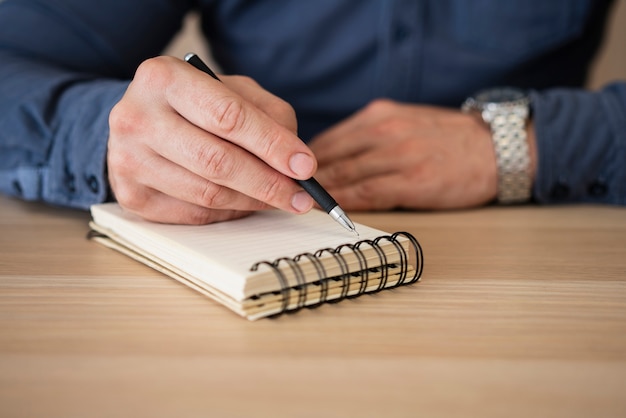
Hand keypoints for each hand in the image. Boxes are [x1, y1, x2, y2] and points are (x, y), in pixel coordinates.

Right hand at [107, 56, 315, 223]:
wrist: (140, 120)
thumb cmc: (195, 104)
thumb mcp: (233, 91)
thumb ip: (270, 117)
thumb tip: (297, 163)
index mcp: (163, 78)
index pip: (228, 117)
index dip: (272, 145)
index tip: (305, 166)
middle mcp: (136, 118)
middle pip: (216, 162)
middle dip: (268, 183)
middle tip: (301, 197)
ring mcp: (127, 160)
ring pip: (207, 195)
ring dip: (252, 202)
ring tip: (278, 199)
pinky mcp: (131, 196)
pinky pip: (194, 215)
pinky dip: (229, 213)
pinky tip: (244, 203)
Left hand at [309, 99, 535, 209]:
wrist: (497, 148)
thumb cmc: (449, 138)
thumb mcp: (406, 121)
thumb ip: (370, 136)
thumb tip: (333, 158)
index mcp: (381, 115)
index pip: (329, 140)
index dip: (304, 161)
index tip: (290, 177)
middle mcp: (385, 131)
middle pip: (330, 157)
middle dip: (305, 179)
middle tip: (286, 196)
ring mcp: (398, 155)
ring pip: (344, 175)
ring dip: (319, 193)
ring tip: (300, 207)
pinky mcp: (412, 181)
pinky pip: (367, 194)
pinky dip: (344, 203)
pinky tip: (330, 212)